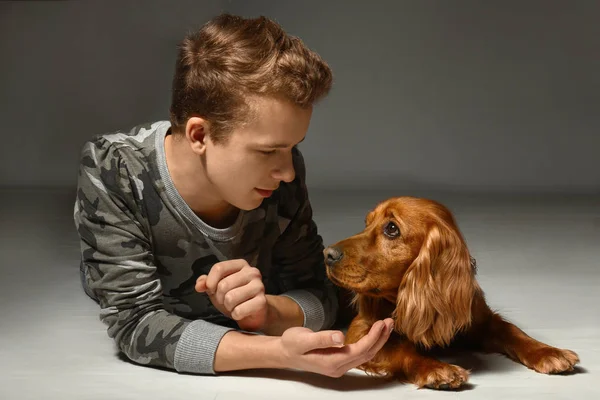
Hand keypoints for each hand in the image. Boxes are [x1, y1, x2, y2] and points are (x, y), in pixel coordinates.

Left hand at [195, 259, 267, 331]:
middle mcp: (252, 272)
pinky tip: (240, 313)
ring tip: (233, 306)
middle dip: (219, 297)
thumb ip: (207, 283)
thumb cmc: (235, 297)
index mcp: (241, 265)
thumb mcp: (218, 288)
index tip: (210, 290)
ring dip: (228, 307)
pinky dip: (236, 315)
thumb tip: (199, 285)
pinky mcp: (262, 301)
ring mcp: (259, 286)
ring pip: (230, 298)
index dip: (210, 281)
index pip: (219, 268)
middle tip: (225, 301)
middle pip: (223, 284)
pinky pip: (239, 310)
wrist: (254, 312)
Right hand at [278, 318, 394, 377]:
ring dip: (377, 341)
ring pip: (365, 355)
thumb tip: (340, 337)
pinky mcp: (338, 361)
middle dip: (380, 338)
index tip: (381, 323)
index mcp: (332, 362)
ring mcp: (339, 366)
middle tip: (390, 322)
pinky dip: (369, 343)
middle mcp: (338, 367)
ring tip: (386, 326)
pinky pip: (359, 354)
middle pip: (367, 354)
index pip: (360, 350)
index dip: (373, 337)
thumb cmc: (292, 343)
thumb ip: (322, 338)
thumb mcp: (303, 338)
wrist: (283, 352)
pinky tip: (373, 334)